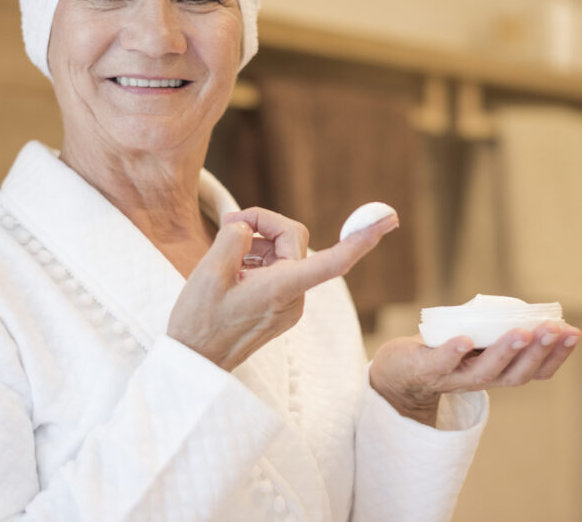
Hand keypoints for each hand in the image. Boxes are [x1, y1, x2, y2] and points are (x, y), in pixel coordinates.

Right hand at [168, 207, 398, 370]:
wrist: (194, 362)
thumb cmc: (199, 321)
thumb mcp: (208, 272)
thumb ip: (234, 239)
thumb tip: (249, 228)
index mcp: (283, 289)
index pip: (335, 261)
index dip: (362, 238)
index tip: (387, 220)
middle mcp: (293, 297)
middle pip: (293, 241)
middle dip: (264, 226)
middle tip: (230, 224)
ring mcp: (289, 304)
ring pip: (283, 253)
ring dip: (256, 244)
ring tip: (224, 257)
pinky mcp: (280, 308)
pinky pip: (277, 270)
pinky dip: (256, 260)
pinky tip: (232, 269)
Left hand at [369, 321, 581, 425]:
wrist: (395, 372)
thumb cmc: (440, 348)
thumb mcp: (476, 337)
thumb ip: (497, 327)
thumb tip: (527, 308)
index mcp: (497, 372)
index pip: (535, 370)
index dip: (556, 355)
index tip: (574, 332)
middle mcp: (480, 380)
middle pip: (517, 374)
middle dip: (540, 351)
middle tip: (556, 329)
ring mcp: (453, 377)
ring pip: (486, 372)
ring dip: (507, 351)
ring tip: (524, 331)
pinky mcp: (425, 370)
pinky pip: (441, 364)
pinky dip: (454, 352)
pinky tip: (465, 339)